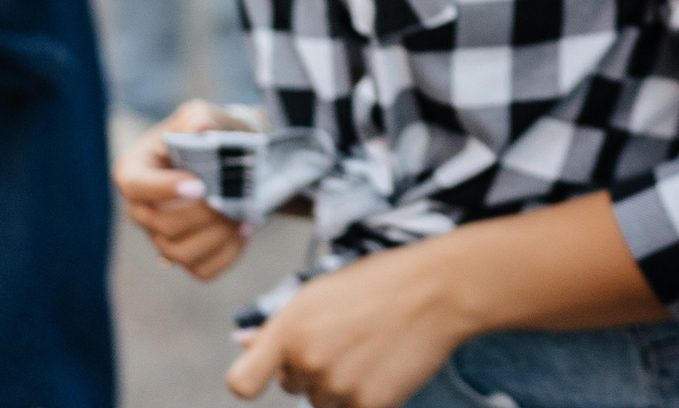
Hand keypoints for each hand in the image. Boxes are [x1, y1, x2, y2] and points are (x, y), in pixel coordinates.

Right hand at [114, 100, 251, 281]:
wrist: (231, 158)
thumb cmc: (208, 133)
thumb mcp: (201, 114)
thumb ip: (199, 119)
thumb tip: (201, 129)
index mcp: (134, 170)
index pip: (136, 186)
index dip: (165, 189)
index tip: (201, 185)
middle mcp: (141, 209)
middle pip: (163, 226)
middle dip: (204, 213)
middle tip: (233, 197)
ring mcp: (160, 237)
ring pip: (182, 253)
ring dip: (219, 235)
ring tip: (242, 213)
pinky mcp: (184, 255)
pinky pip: (203, 270)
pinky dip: (228, 253)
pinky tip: (243, 229)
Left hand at [224, 190, 660, 405]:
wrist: (439, 289)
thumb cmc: (378, 283)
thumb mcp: (321, 292)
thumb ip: (279, 325)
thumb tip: (240, 344)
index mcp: (289, 328)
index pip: (241, 383)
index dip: (253, 380)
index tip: (267, 373)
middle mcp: (306, 361)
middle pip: (293, 387)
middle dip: (314, 368)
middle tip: (350, 335)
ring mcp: (337, 387)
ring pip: (323, 403)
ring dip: (341, 385)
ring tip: (371, 346)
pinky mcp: (369, 406)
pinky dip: (369, 396)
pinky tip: (386, 364)